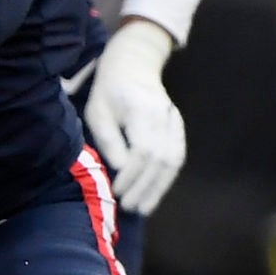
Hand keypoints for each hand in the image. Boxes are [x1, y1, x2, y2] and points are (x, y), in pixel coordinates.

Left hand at [82, 18, 184, 216]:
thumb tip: (119, 169)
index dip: (132, 174)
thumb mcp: (97, 111)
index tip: (118, 191)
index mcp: (142, 110)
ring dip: (159, 187)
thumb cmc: (109, 91)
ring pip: (173, 160)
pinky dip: (167, 177)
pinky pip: (177, 155)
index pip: (143, 149)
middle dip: (146, 187)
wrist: (134, 66)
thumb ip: (108, 139)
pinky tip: (155, 193)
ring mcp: (174, 121)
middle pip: (161, 159)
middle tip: (130, 208)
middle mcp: (164, 116)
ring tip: (143, 208)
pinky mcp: (177, 127)